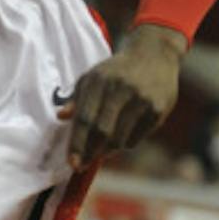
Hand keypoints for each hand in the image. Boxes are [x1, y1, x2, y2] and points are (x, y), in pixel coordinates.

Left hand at [62, 24, 185, 168]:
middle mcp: (121, 88)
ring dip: (108, 150)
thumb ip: (77, 98)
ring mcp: (141, 99)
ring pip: (120, 139)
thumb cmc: (116, 71)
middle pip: (102, 131)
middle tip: (82, 165)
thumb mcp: (93, 77)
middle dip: (90, 153)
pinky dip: (125, 144)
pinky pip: (136, 138)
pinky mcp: (157, 108)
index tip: (72, 163)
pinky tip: (122, 138)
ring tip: (102, 151)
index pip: (85, 118)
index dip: (77, 143)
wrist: (155, 54)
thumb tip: (61, 116)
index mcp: (100, 80)